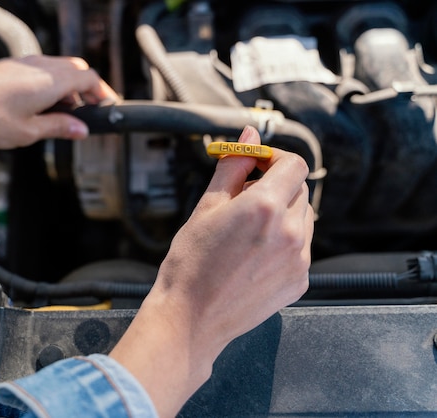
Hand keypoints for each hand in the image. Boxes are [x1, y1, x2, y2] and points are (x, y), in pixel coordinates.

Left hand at [0, 55, 117, 147]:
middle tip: (89, 111)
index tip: (107, 107)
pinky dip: (51, 84)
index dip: (103, 93)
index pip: (90, 79)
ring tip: (64, 113)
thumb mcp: (29, 132)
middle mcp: (41, 66)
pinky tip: (40, 104)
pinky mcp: (12, 65)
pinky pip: (42, 69)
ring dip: (69, 87)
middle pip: (78, 70)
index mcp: (52, 81)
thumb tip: (80, 129)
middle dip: (88, 90)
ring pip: (60, 68)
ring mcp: (25, 62)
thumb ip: (60, 128)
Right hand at [110, 126, 312, 416]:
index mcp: (266, 207)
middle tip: (244, 199)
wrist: (190, 318)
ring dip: (283, 213)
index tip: (257, 166)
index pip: (294, 164)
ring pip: (303, 218)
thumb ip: (233, 167)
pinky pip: (301, 247)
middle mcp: (291, 232)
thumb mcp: (207, 207)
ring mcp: (299, 260)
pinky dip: (284, 242)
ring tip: (248, 231)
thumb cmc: (190, 263)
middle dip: (276, 186)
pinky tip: (254, 255)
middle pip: (299, 190)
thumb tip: (249, 137)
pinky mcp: (300, 281)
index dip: (275, 160)